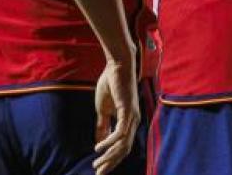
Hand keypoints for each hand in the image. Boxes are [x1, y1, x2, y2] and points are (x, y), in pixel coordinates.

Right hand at [93, 58, 138, 174]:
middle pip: (125, 149)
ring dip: (109, 155)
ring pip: (123, 144)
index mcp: (129, 121)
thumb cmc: (111, 85)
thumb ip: (102, 125)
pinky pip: (120, 131)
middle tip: (99, 173)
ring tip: (97, 164)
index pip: (123, 146)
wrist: (116, 67)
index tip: (101, 170)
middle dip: (111, 163)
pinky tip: (99, 147)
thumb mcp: (104, 110)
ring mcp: (132, 116)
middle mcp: (134, 121)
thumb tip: (99, 141)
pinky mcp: (127, 110)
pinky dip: (109, 141)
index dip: (113, 159)